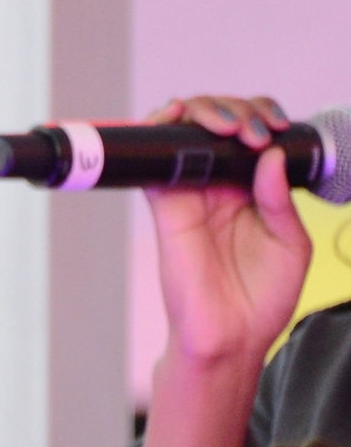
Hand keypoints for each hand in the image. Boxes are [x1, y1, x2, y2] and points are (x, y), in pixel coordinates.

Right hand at [143, 95, 309, 371]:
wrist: (230, 336)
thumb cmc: (262, 299)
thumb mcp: (291, 245)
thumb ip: (279, 200)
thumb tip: (269, 156)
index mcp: (253, 191)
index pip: (251, 136)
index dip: (260, 117)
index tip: (274, 128)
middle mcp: (220, 186)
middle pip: (216, 124)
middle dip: (234, 110)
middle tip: (251, 131)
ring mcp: (190, 193)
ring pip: (184, 132)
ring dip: (201, 111)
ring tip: (225, 125)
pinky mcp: (165, 205)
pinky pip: (155, 161)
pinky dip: (158, 131)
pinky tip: (176, 118)